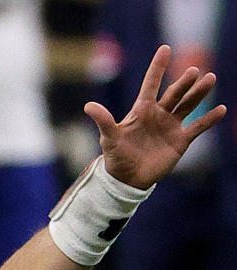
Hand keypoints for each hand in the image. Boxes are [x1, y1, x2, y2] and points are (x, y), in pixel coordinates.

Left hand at [84, 44, 226, 189]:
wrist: (128, 179)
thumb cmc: (116, 156)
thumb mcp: (108, 138)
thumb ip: (104, 121)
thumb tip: (88, 106)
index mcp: (141, 110)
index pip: (151, 84)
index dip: (157, 67)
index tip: (165, 49)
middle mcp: (158, 114)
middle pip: (174, 94)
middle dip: (184, 82)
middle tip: (193, 71)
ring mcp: (171, 126)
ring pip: (188, 105)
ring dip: (198, 94)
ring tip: (210, 79)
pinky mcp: (180, 140)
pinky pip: (198, 127)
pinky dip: (209, 119)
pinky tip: (221, 109)